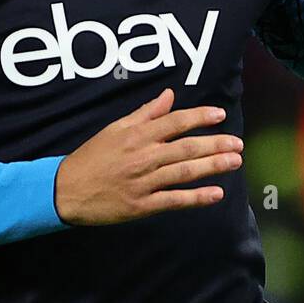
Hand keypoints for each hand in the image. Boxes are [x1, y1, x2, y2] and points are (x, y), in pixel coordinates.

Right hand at [54, 88, 242, 225]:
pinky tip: (216, 194)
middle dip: (216, 144)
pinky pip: (174, 200)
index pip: (175, 122)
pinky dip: (196, 197)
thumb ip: (145, 113)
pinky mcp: (141, 206)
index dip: (200, 117)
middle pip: (186, 147)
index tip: (220, 114)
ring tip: (234, 162)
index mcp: (137, 135)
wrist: (65, 190)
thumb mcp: (115, 128)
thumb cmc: (92, 157)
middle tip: (238, 144)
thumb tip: (169, 96)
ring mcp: (143, 182)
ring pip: (184, 172)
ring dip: (212, 167)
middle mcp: (143, 156)